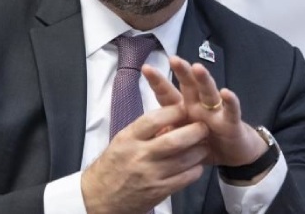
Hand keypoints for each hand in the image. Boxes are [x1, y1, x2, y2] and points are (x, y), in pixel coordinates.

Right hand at [81, 104, 208, 213]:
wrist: (99, 198)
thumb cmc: (113, 165)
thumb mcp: (123, 141)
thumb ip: (145, 130)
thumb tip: (171, 117)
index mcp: (129, 138)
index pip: (154, 119)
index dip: (174, 111)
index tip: (186, 106)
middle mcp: (139, 155)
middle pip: (173, 140)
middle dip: (194, 131)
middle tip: (204, 126)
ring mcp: (150, 175)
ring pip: (183, 160)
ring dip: (199, 151)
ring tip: (204, 144)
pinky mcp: (158, 191)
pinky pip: (184, 178)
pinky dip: (195, 170)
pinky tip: (198, 165)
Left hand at [143, 57, 266, 167]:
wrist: (234, 153)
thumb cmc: (204, 143)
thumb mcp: (181, 139)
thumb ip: (165, 133)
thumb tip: (139, 133)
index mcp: (184, 109)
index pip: (169, 94)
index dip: (158, 82)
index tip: (146, 68)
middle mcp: (199, 106)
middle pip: (189, 86)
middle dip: (182, 72)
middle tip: (173, 59)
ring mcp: (215, 112)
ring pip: (209, 93)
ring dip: (203, 80)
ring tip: (197, 68)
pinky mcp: (231, 122)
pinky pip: (231, 111)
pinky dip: (230, 102)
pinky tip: (226, 92)